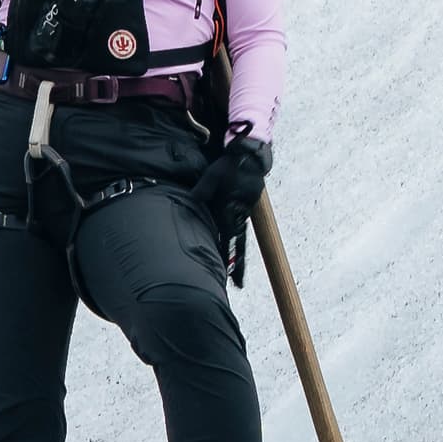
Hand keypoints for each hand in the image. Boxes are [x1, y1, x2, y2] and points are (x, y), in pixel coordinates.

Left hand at [198, 126, 272, 277]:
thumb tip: (191, 201)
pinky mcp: (245, 211)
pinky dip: (237, 245)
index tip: (225, 267)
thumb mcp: (214, 175)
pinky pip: (241, 232)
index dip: (224, 252)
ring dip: (238, 258)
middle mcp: (241, 215)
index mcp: (232, 208)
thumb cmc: (229, 166)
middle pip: (238, 245)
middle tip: (238, 284)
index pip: (228, 236)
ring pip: (240, 241)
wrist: (251, 157)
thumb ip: (202, 190)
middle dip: (237, 265)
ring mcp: (245, 214)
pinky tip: (234, 256)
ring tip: (238, 279)